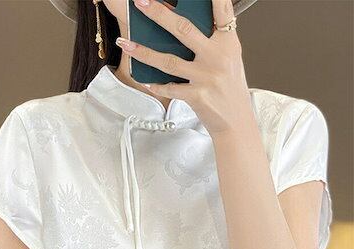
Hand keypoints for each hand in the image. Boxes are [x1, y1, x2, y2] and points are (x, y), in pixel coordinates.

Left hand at [115, 0, 255, 136]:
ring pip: (168, 60)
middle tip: (140, 2)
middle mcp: (218, 57)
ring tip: (126, 44)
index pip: (222, 12)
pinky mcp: (197, 96)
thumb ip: (212, 42)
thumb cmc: (230, 90)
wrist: (237, 122)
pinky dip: (156, 84)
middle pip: (183, 29)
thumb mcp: (229, 60)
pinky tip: (145, 80)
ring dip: (143, 52)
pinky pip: (170, 87)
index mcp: (228, 43)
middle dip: (158, 13)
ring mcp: (206, 77)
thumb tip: (181, 28)